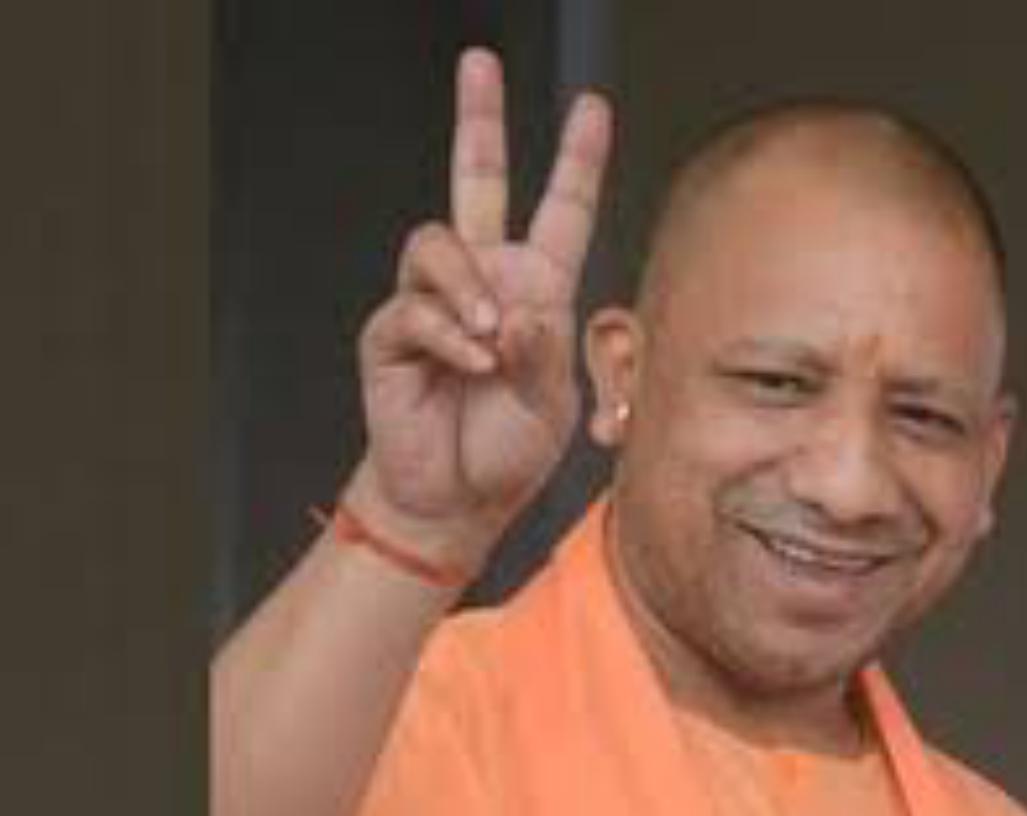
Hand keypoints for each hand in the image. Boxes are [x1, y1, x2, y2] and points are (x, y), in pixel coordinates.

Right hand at [348, 47, 611, 569]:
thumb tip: (516, 311)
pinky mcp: (392, 334)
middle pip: (476, 182)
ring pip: (437, 242)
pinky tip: (469, 365)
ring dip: (468, 286)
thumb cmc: (508, 449)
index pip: (560, 212)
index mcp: (536, 290)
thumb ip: (542, 353)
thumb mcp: (551, 402)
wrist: (457, 501)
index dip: (576, 161)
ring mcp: (434, 303)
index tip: (593, 108)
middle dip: (480, 120)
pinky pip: (416, 308)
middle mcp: (484, 283)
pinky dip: (449, 336)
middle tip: (482, 63)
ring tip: (488, 339)